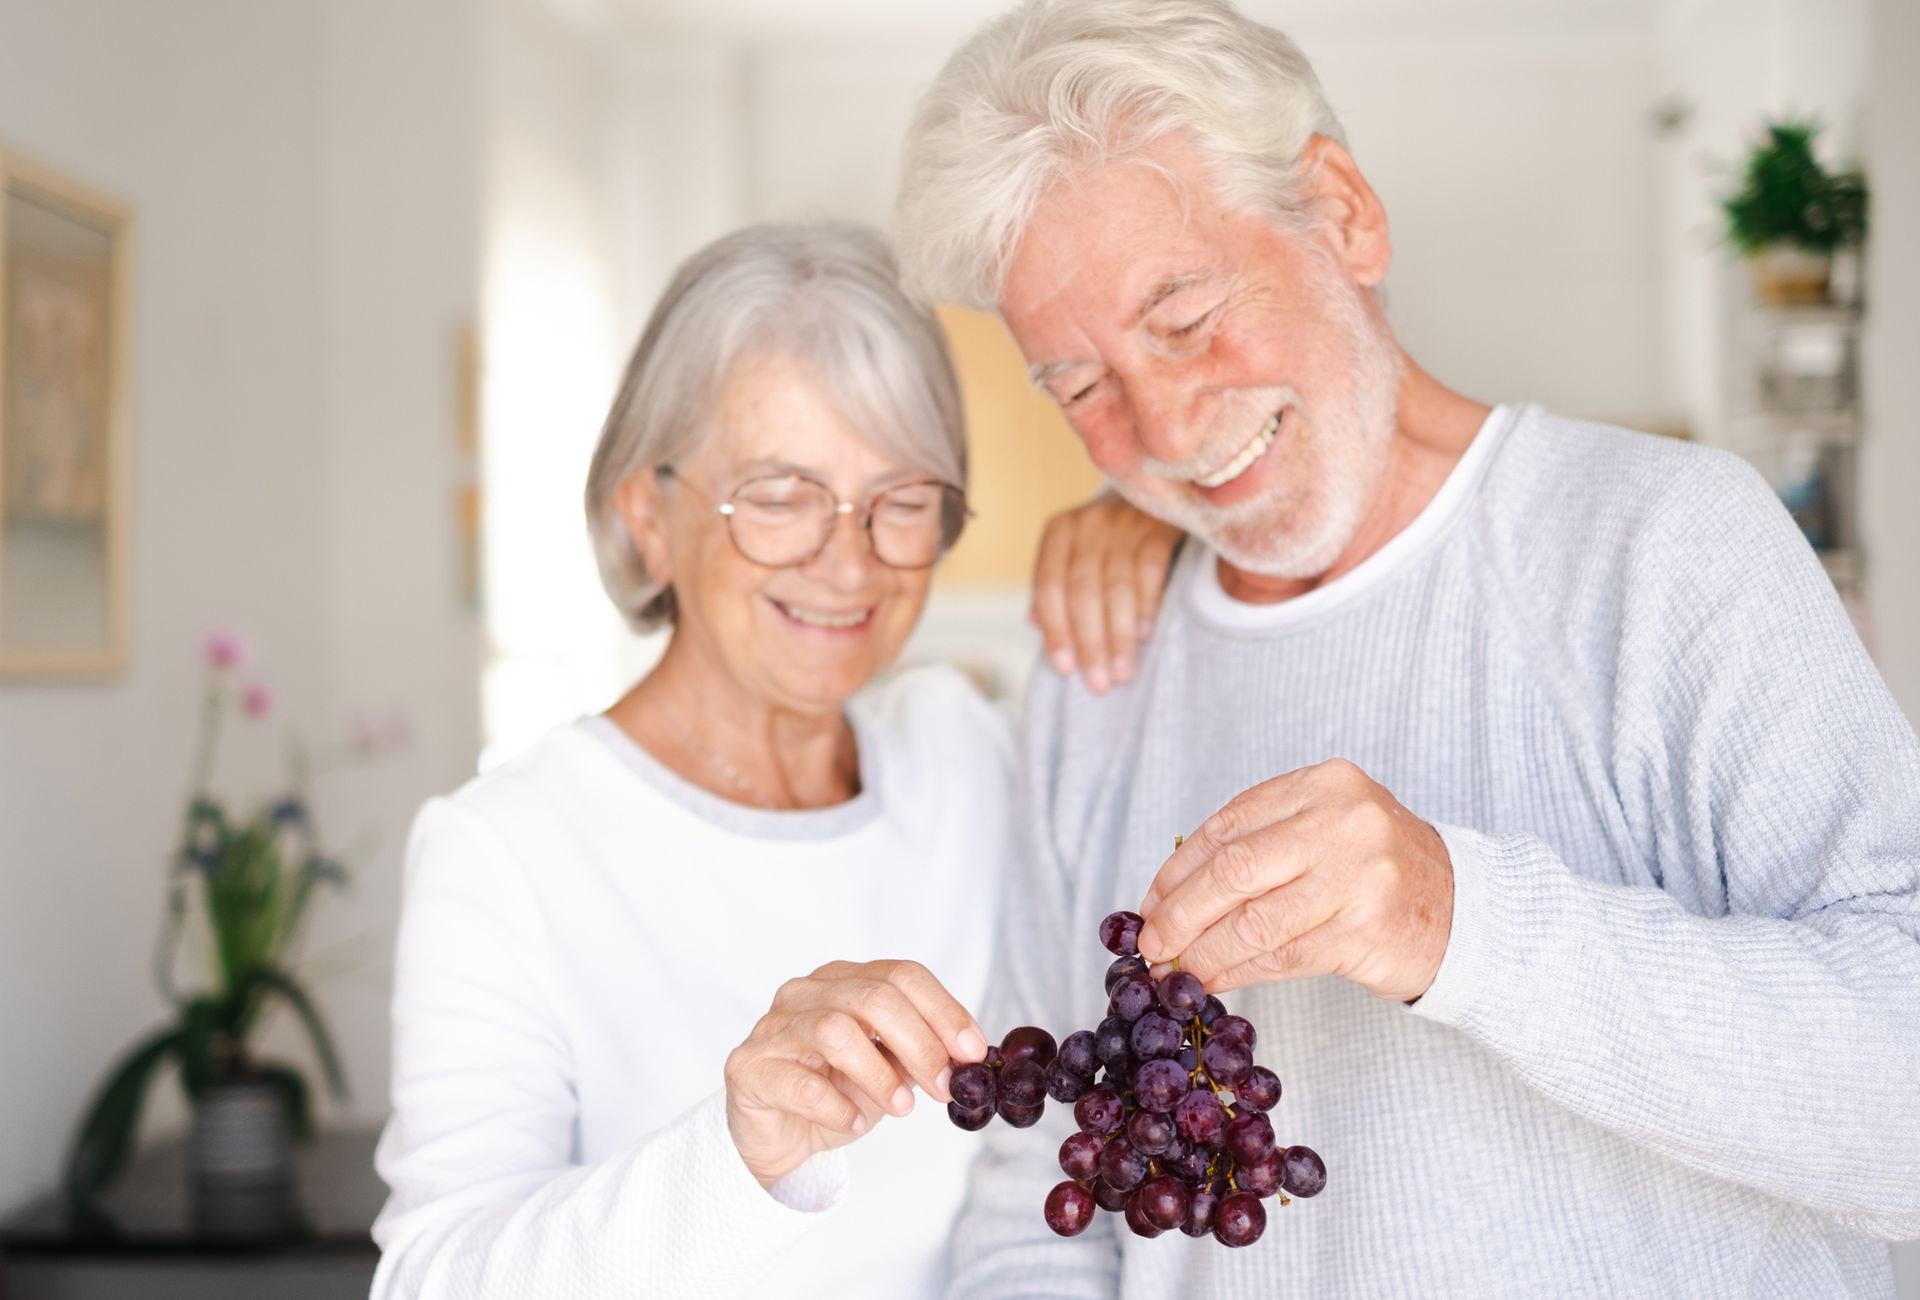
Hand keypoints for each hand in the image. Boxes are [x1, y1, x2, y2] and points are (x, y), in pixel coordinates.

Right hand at [723, 959, 987, 1187]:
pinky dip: (837, 1107)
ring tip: (902, 1109)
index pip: (901, 975)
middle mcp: (806, 992)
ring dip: (880, 1074)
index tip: (972, 1052)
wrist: (780, 1139)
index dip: (943, 1011)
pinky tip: (852, 1122)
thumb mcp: (889, 1070)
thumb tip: (968, 1059)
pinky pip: (800, 1084)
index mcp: (845, 980)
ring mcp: (773, 1027)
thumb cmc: (836, 1093)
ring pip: (835, 1031)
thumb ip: (920, 1055)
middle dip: (919, 1044)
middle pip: (873, 998)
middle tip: (943, 1086)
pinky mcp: (749, 1068)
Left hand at [1030, 493, 1182, 692]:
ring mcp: (1124, 521)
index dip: (1056, 631)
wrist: (1160, 495)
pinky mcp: (1159, 524)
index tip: (1065, 669)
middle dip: (1090, 642)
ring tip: (1123, 672)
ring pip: (1116, 586)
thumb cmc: (1112, 539)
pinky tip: (1145, 635)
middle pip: (1082, 591)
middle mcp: (1088, 522)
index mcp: (1059, 531)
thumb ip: (1057, 585)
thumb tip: (1034, 622)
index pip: (1049, 586)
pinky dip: (1147, 606)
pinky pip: (1150, 570)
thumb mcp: (1079, 553)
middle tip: (1100, 683)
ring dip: (1119, 636)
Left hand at [1136, 759, 1453, 1003]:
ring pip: (1253, 919)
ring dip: (1203, 952)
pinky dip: (1239, 970)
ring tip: (1174, 971)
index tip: (1149, 903)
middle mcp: (1342, 821)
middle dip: (1180, 912)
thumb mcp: (1323, 833)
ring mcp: (1358, 875)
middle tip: (1150, 944)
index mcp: (1323, 784)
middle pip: (1233, 870)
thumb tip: (1168, 895)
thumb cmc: (1376, 872)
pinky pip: (1282, 955)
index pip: (1227, 825)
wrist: (1465, 911)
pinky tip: (1215, 980)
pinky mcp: (1365, 930)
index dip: (1178, 869)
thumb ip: (1259, 846)